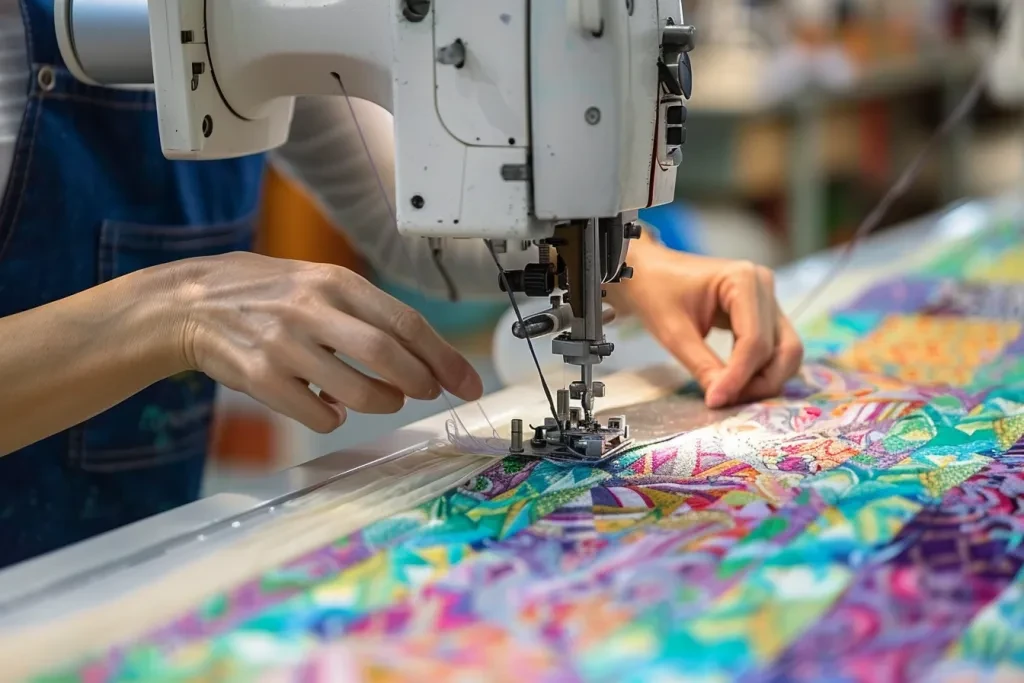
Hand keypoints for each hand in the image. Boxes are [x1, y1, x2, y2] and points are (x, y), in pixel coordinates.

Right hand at [166, 252, 482, 432]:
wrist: (193, 302)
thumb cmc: (268, 294)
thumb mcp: (319, 283)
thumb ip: (366, 314)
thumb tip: (422, 358)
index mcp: (335, 281)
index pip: (405, 321)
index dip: (443, 356)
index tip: (467, 382)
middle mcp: (311, 309)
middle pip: (386, 355)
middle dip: (419, 382)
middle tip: (429, 393)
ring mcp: (283, 344)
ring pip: (356, 392)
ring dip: (381, 402)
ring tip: (382, 398)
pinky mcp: (260, 377)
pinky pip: (317, 414)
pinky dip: (334, 417)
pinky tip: (328, 405)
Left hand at [608, 238, 802, 407]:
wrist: (650, 274)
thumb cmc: (657, 293)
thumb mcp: (673, 332)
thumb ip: (702, 366)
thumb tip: (722, 399)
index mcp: (743, 280)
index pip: (755, 340)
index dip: (739, 376)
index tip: (716, 400)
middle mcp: (764, 285)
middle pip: (782, 348)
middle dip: (760, 382)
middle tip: (727, 400)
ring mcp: (768, 299)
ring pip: (786, 351)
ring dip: (765, 379)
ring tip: (730, 394)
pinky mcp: (765, 313)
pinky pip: (775, 348)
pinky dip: (760, 370)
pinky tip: (734, 382)